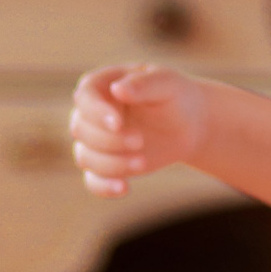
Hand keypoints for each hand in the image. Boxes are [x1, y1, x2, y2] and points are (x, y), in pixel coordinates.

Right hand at [70, 63, 206, 195]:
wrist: (189, 123)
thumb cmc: (175, 95)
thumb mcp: (166, 83)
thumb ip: (143, 84)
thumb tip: (117, 89)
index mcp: (101, 85)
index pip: (85, 97)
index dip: (96, 112)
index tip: (118, 124)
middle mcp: (91, 113)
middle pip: (81, 129)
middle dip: (109, 140)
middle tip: (140, 141)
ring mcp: (95, 141)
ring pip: (85, 157)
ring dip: (111, 164)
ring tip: (142, 162)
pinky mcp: (106, 165)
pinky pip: (92, 181)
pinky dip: (103, 187)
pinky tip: (124, 188)